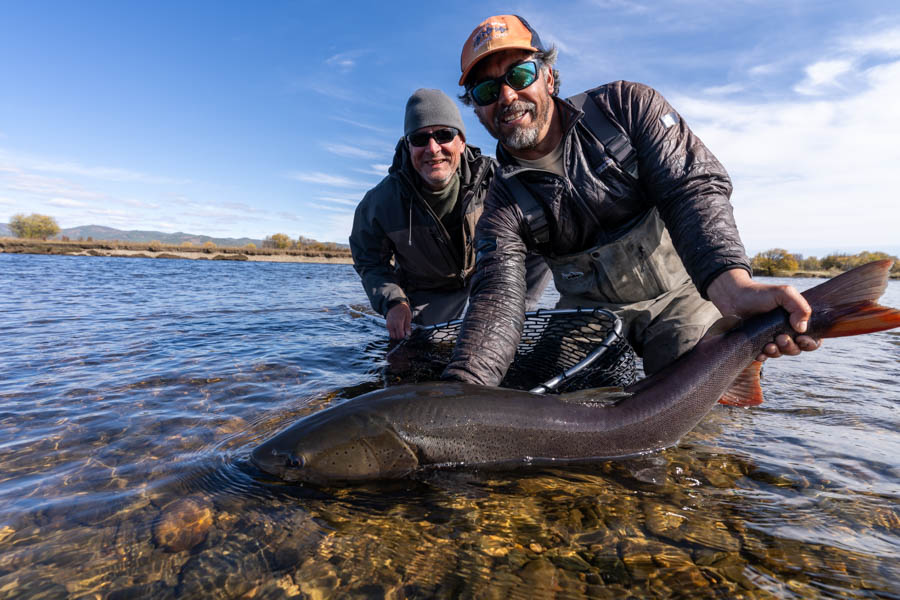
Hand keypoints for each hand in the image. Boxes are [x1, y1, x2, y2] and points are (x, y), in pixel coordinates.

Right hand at [385, 302, 411, 339]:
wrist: (395, 304)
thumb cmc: (403, 310)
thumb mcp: (408, 317)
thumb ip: (408, 326)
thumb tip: (409, 334)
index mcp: (398, 323)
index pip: (400, 335)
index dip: (404, 336)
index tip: (406, 333)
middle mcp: (392, 325)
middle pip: (396, 337)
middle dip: (400, 336)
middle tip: (404, 331)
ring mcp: (388, 325)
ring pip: (392, 336)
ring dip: (396, 335)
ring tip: (400, 329)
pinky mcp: (387, 325)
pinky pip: (390, 332)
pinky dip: (394, 332)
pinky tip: (397, 327)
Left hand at [707, 269, 821, 360]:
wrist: (734, 297)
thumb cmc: (760, 293)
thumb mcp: (784, 293)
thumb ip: (799, 306)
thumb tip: (802, 328)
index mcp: (796, 321)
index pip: (812, 338)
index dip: (810, 343)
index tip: (801, 338)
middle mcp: (786, 331)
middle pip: (797, 349)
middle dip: (791, 347)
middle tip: (781, 338)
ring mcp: (771, 338)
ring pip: (781, 353)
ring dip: (777, 352)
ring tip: (769, 344)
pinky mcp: (757, 343)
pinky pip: (764, 356)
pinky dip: (764, 356)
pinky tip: (760, 352)